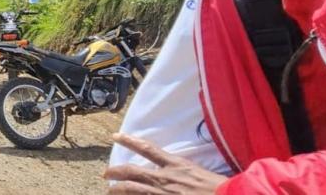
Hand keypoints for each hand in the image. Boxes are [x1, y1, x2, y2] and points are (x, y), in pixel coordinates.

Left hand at [104, 133, 226, 193]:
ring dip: (117, 190)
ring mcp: (163, 193)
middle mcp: (165, 177)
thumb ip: (182, 170)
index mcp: (176, 165)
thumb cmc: (219, 187)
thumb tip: (172, 169)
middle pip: (132, 171)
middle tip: (106, 173)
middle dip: (115, 172)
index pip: (147, 148)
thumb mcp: (198, 172)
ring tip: (110, 191)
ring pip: (131, 189)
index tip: (116, 136)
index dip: (130, 141)